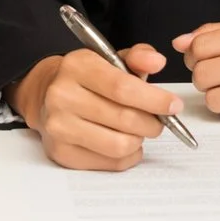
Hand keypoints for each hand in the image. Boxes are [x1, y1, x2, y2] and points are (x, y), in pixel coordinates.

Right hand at [10, 45, 184, 171]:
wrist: (46, 95)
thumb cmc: (87, 78)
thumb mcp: (110, 59)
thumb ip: (137, 57)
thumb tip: (157, 62)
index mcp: (77, 66)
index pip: (122, 88)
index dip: (154, 99)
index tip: (173, 106)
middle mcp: (62, 96)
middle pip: (124, 119)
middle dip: (152, 123)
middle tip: (158, 120)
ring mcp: (59, 127)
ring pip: (120, 145)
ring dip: (139, 140)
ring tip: (138, 130)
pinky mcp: (61, 153)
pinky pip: (111, 162)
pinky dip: (128, 155)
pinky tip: (125, 142)